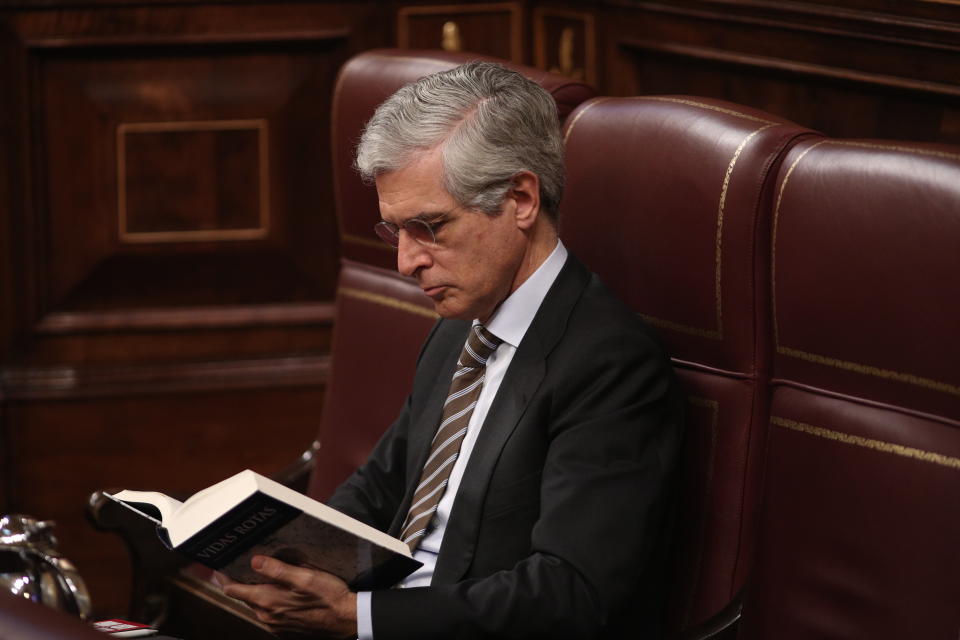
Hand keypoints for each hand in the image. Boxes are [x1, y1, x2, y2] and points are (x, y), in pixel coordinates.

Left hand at [220, 555, 357, 637]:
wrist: (346, 620)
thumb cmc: (328, 597)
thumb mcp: (304, 577)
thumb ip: (278, 570)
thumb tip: (254, 561)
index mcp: (268, 601)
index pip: (234, 590)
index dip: (223, 578)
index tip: (217, 568)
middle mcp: (267, 616)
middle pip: (245, 597)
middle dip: (241, 582)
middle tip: (243, 565)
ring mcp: (276, 625)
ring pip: (257, 605)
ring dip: (256, 592)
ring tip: (263, 575)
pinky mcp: (285, 629)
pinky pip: (270, 613)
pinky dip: (269, 601)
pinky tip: (281, 592)